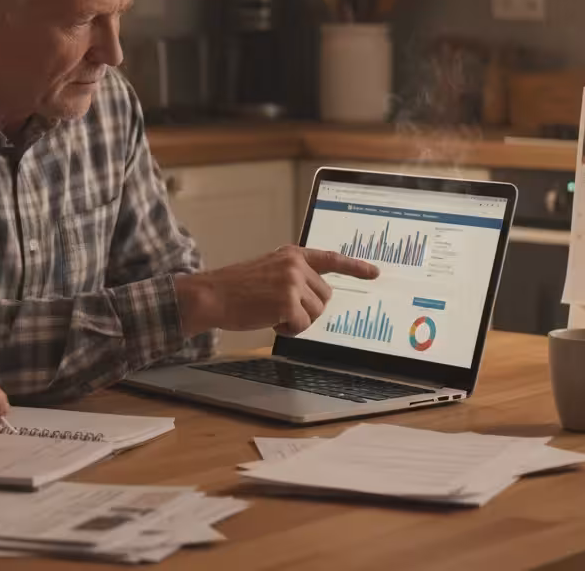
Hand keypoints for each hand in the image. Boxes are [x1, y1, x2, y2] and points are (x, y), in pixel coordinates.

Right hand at [175, 246, 378, 336]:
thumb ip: (293, 275)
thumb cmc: (235, 288)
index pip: (330, 258)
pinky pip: (303, 325)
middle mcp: (296, 265)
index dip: (355, 267)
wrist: (211, 295)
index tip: (374, 272)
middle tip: (280, 308)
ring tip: (271, 313)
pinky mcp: (288, 301)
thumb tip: (317, 296)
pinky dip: (288, 330)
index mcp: (292, 255)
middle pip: (324, 296)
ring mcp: (293, 282)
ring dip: (297, 320)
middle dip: (307, 308)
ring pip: (316, 313)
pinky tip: (269, 321)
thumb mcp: (268, 270)